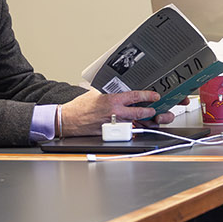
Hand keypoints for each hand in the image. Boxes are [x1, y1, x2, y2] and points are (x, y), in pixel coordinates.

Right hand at [59, 89, 173, 136]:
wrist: (68, 120)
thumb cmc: (79, 107)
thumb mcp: (95, 93)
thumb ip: (108, 92)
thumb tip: (118, 88)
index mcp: (112, 101)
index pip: (135, 97)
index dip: (148, 96)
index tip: (155, 96)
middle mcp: (114, 113)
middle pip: (139, 113)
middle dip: (150, 112)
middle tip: (154, 110)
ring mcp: (113, 124)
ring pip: (134, 123)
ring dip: (142, 122)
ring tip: (147, 118)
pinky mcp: (109, 133)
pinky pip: (123, 132)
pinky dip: (130, 130)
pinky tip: (134, 127)